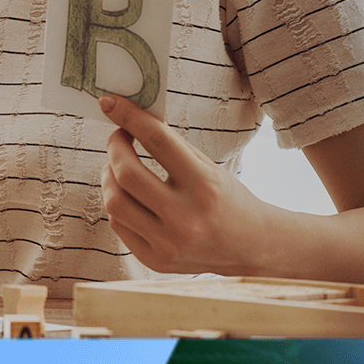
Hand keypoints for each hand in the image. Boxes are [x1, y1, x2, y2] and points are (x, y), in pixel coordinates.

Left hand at [99, 94, 272, 274]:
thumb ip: (171, 146)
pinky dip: (118, 204)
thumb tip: (129, 119)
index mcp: (205, 185)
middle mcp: (186, 217)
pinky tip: (129, 196)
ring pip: (114, 202)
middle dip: (114, 148)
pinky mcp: (156, 261)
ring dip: (109, 177)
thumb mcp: (208, 167)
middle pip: (126, 174)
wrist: (254, 247)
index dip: (128, 117)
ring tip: (119, 168)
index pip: (157, 142)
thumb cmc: (229, 200)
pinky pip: (118, 225)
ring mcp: (169, 243)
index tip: (110, 103)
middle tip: (118, 138)